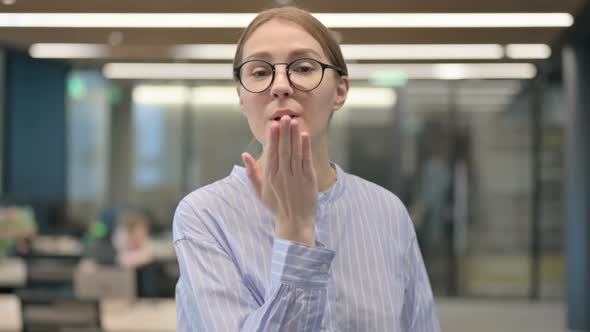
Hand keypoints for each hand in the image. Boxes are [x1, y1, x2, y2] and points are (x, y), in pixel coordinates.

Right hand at [242, 115, 317, 245]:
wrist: (294, 223)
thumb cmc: (276, 206)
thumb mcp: (260, 191)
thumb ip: (252, 173)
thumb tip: (244, 155)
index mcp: (270, 176)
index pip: (271, 153)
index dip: (272, 138)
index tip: (273, 124)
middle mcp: (282, 175)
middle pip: (282, 149)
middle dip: (283, 132)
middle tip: (283, 116)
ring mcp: (296, 177)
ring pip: (294, 152)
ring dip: (294, 136)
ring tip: (294, 121)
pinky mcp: (308, 179)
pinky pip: (306, 160)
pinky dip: (305, 147)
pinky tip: (305, 136)